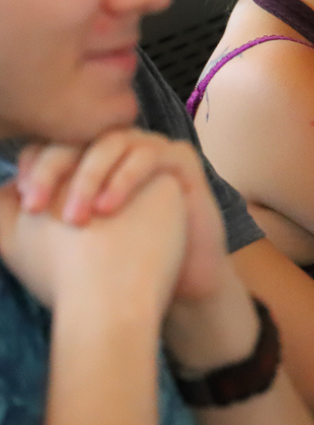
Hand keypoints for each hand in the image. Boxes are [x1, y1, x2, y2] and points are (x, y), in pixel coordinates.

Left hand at [16, 132, 261, 372]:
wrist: (176, 286)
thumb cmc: (119, 267)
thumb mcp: (61, 246)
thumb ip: (22, 221)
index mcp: (91, 161)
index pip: (56, 145)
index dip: (34, 167)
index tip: (22, 203)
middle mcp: (120, 149)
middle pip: (80, 138)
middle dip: (53, 169)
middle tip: (36, 208)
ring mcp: (152, 150)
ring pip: (114, 141)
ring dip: (89, 176)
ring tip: (75, 218)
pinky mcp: (180, 160)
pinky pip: (150, 153)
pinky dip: (125, 177)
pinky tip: (108, 209)